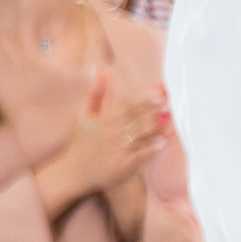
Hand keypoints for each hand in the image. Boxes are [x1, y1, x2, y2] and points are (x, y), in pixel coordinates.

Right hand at [36, 68, 167, 218]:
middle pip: (134, 120)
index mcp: (102, 122)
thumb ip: (94, 93)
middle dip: (150, 111)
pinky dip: (149, 150)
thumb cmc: (80, 143)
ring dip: (154, 128)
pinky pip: (138, 157)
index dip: (142, 100)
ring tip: (169, 120)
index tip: (157, 91)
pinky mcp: (121, 167)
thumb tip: (97, 68)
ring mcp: (116, 151)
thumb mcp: (83, 116)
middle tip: (167, 103)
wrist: (71, 173)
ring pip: (138, 137)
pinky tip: (162, 143)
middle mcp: (109, 135)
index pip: (125, 107)